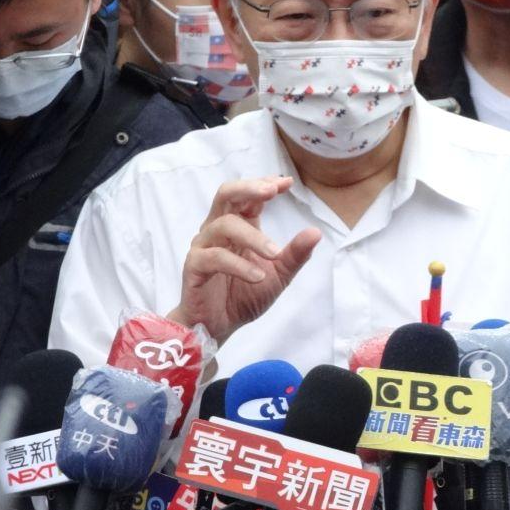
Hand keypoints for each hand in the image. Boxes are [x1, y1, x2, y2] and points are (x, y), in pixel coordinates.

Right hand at [169, 177, 320, 344]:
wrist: (219, 327)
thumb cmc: (244, 295)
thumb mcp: (278, 275)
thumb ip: (295, 254)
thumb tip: (316, 232)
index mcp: (239, 226)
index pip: (248, 196)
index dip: (265, 185)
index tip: (286, 182)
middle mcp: (218, 230)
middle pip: (226, 194)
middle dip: (249, 188)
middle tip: (271, 191)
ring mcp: (203, 246)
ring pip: (224, 225)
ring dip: (253, 237)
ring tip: (274, 254)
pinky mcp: (193, 267)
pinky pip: (213, 257)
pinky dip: (238, 265)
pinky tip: (257, 276)